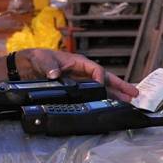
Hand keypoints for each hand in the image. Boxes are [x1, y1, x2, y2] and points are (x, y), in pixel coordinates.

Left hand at [16, 49, 138, 101]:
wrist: (29, 65)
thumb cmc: (39, 58)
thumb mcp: (44, 60)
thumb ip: (50, 67)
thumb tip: (55, 74)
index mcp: (78, 62)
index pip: (95, 70)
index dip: (100, 78)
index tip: (102, 87)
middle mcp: (83, 71)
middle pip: (105, 78)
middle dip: (120, 85)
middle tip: (134, 94)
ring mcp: (81, 80)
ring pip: (102, 87)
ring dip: (115, 94)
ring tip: (129, 101)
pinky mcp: (77, 89)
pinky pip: (93, 93)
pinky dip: (103, 98)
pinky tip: (111, 105)